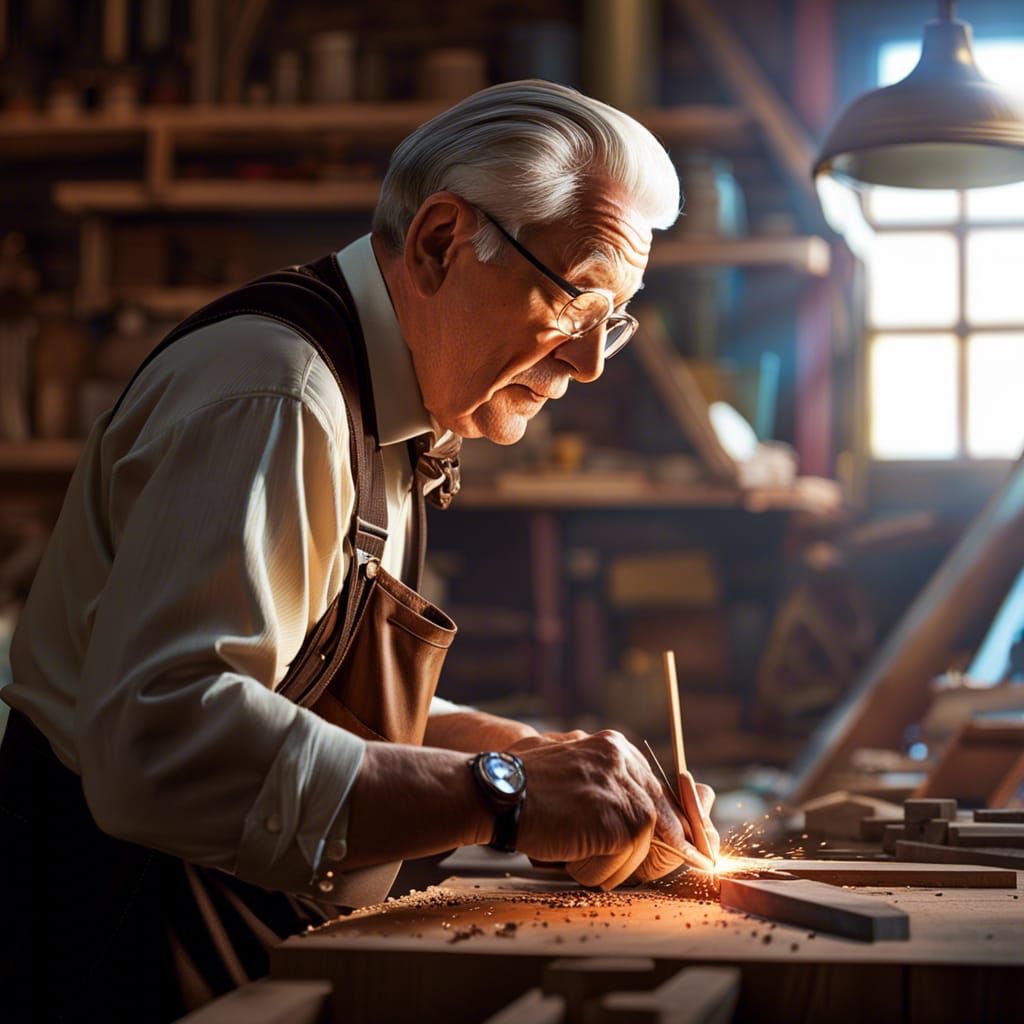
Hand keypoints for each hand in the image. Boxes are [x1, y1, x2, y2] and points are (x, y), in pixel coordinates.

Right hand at [510, 730, 715, 889]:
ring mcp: (625, 790)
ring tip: (569, 844)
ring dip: (605, 863)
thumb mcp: (573, 775)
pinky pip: (620, 867)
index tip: (685, 854)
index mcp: (616, 748)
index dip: (665, 832)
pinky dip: (593, 871)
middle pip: (661, 825)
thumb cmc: (523, 788)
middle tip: (617, 860)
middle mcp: (626, 762)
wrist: (495, 792)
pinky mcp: (621, 820)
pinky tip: (566, 851)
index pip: (658, 796)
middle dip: (646, 853)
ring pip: (640, 851)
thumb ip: (613, 788)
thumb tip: (683, 804)